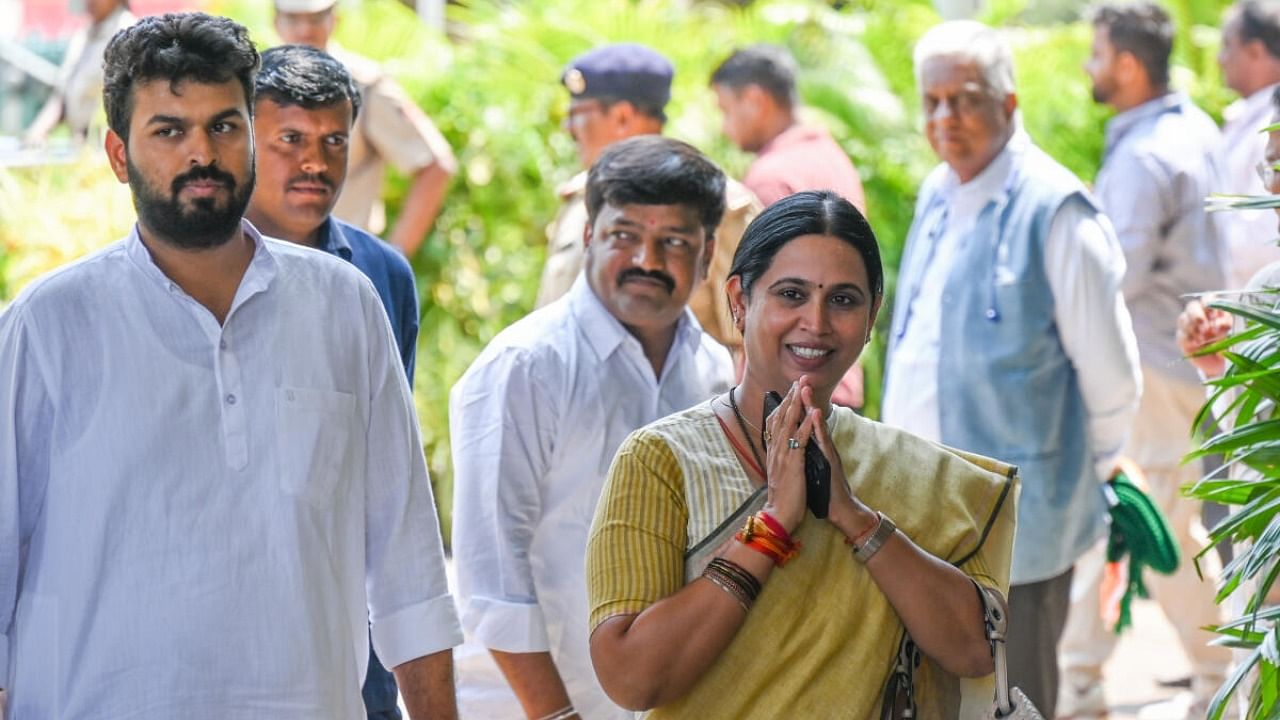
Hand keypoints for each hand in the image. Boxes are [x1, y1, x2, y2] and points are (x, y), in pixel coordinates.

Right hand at [761, 378, 817, 533]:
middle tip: (797, 380)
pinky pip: (800, 440)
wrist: (779, 516)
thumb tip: (783, 449)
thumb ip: (781, 458)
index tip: (789, 391)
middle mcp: (776, 450)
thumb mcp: (780, 473)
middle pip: (781, 418)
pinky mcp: (793, 464)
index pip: (775, 423)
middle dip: (790, 398)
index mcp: (773, 452)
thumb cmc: (783, 498)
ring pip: (789, 424)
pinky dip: (805, 425)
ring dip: (796, 405)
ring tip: (802, 389)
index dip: (782, 405)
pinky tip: (810, 413)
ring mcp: (783, 456)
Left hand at [807, 389, 875, 541]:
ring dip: (811, 406)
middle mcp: (822, 446)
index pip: (805, 423)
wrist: (841, 509)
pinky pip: (823, 441)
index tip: (791, 389)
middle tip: (800, 379)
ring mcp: (827, 452)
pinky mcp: (830, 461)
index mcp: (815, 448)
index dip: (799, 407)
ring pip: (817, 426)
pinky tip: (815, 414)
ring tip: (805, 389)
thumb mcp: (812, 467)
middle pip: (812, 419)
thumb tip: (801, 444)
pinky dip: (818, 427)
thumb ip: (808, 454)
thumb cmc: (825, 489)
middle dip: (805, 399)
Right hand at [1176, 299, 1231, 376]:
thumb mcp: (1230, 333)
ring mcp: (1187, 325)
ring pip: (1183, 319)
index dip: (1209, 305)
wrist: (1217, 361)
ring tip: (1203, 340)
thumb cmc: (1225, 343)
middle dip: (1197, 316)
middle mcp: (1198, 314)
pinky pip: (1181, 334)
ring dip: (1193, 328)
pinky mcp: (1181, 337)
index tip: (1214, 316)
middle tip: (1205, 329)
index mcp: (1212, 309)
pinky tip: (1196, 344)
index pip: (1207, 299)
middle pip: (1192, 306)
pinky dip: (1189, 339)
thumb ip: (1225, 327)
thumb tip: (1220, 325)